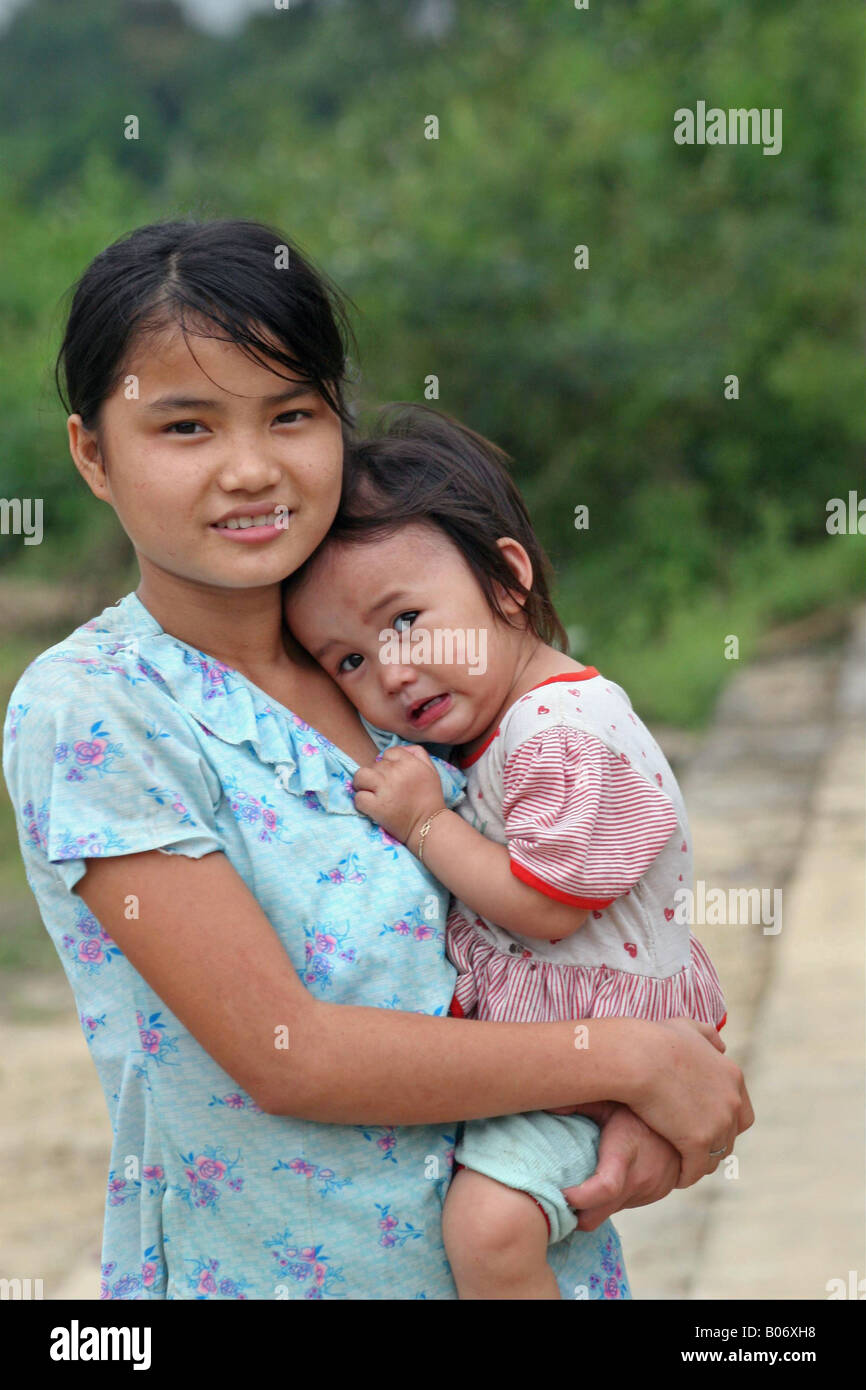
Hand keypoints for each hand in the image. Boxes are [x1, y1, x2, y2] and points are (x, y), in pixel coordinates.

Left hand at [352, 744, 445, 844]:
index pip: (388, 752)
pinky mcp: (376, 806)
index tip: (393, 775)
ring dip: (362, 784)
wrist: (428, 825)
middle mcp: (396, 773)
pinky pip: (358, 797)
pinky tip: (371, 806)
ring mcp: (385, 789)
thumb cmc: (430, 798)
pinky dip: (362, 802)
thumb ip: (417, 753)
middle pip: (374, 764)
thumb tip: (399, 749)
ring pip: (360, 775)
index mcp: (410, 762)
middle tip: (385, 788)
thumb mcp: (431, 770)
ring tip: (370, 792)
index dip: (388, 763)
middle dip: (378, 774)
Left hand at [560, 1103, 680, 1231]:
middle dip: (575, 1214)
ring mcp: (653, 1188)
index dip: (578, 1198)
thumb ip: (578, 1103)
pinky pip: (627, 1203)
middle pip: (598, 1215)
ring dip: (596, 1204)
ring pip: (611, 1211)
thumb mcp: (610, 1099)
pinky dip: (614, 1197)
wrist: (688, 1113)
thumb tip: (544, 1104)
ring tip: (584, 1179)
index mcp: (626, 1151)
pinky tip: (609, 1173)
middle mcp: (641, 1175)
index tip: (560, 1192)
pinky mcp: (660, 1192)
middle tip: (558, 1197)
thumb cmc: (640, 1103)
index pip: (604, 1188)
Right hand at [627, 1017, 753, 1186]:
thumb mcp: (687, 1028)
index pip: (740, 1112)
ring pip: (714, 1156)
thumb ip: (708, 1035)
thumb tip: (721, 1046)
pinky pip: (696, 1169)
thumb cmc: (654, 1039)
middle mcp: (732, 1102)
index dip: (723, 1121)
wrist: (638, 1057)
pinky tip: (675, 1177)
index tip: (703, 1125)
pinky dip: (686, 1175)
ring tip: (683, 1165)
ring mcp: (718, 1124)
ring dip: (700, 1162)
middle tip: (691, 1149)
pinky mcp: (698, 1143)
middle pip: (730, 1136)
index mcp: (732, 1077)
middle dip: (713, 1144)